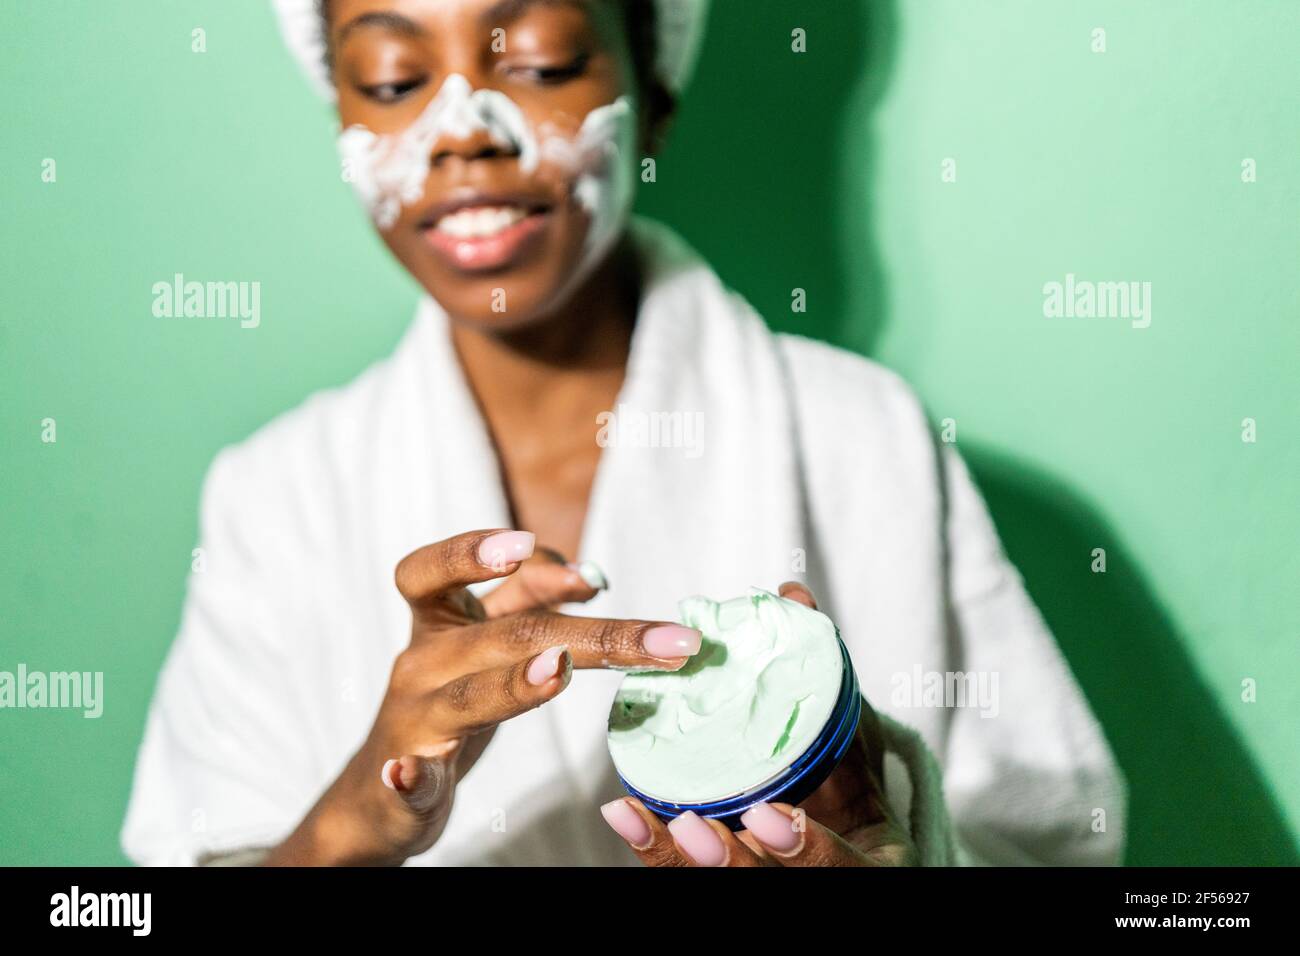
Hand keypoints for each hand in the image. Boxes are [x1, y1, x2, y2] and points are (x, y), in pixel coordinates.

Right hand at [266, 529, 700, 865]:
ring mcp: (413, 722)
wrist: (380, 797)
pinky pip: (407, 779)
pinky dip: (408, 778)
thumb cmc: (446, 701)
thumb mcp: (483, 642)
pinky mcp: (405, 784)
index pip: (438, 570)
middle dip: (594, 634)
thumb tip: (588, 573)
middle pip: (505, 635)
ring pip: (465, 699)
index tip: (537, 548)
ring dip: (511, 684)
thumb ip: (527, 600)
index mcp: (438, 624)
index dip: (474, 550)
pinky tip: (411, 775)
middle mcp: (423, 663)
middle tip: (668, 640)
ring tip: (555, 669)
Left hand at [600, 582, 916, 866]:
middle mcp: (823, 888)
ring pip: (724, 889)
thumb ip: (825, 675)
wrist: (847, 829)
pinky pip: (684, 874)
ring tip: (637, 816)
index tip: (769, 814)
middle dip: (731, 863)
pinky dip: (655, 846)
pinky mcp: (727, 881)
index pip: (845, 870)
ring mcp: (775, 886)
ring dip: (677, 857)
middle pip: (770, 889)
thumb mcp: (854, 733)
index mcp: (876, 861)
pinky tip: (625, 815)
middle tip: (692, 826)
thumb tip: (792, 597)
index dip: (807, 849)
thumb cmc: (854, 779)